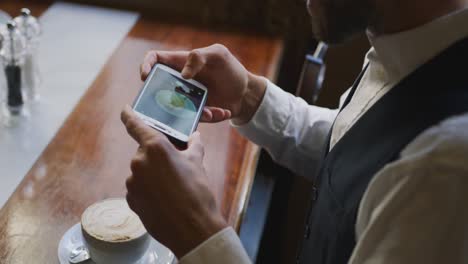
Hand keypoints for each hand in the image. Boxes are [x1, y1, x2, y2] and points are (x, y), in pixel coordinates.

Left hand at [121, 106, 227, 257]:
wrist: (193, 228)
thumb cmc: (197, 192)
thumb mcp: (197, 163)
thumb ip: (194, 145)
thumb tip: (195, 137)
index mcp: (155, 147)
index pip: (135, 124)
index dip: (129, 114)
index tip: (125, 109)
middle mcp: (139, 162)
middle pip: (145, 152)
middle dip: (158, 157)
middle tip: (175, 167)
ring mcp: (133, 182)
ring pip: (142, 171)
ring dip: (153, 175)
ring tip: (172, 188)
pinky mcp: (131, 199)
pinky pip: (138, 188)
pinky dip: (149, 190)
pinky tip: (164, 198)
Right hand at [140, 44, 266, 123]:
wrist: (246, 93)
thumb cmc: (231, 69)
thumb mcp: (218, 55)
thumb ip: (199, 57)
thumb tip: (183, 74)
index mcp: (180, 63)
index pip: (155, 59)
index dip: (145, 65)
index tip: (146, 76)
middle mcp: (179, 81)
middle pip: (158, 89)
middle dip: (162, 99)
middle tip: (178, 104)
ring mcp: (185, 98)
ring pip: (175, 109)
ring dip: (192, 112)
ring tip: (213, 111)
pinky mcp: (193, 112)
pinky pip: (193, 118)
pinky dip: (210, 117)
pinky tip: (224, 112)